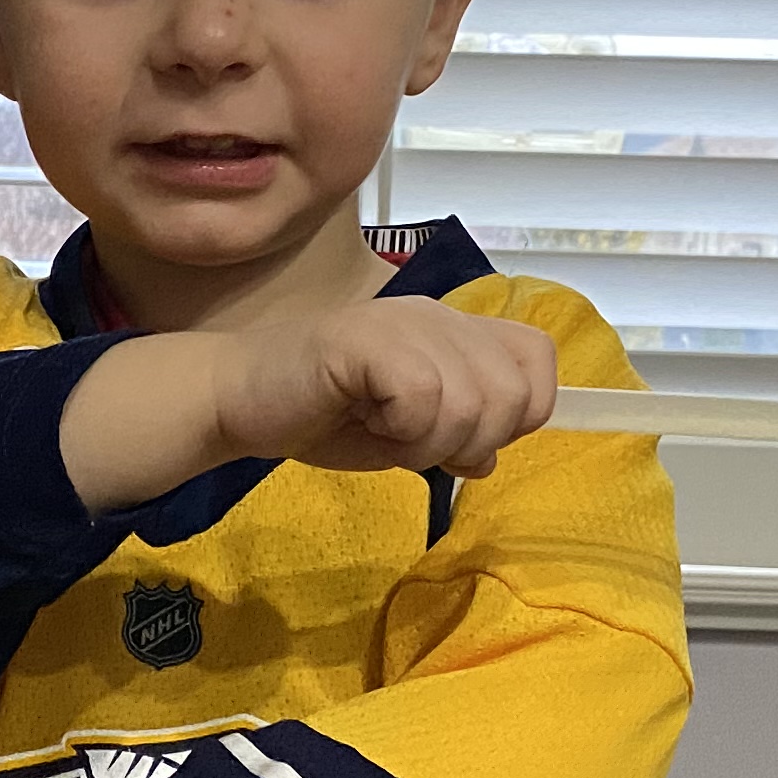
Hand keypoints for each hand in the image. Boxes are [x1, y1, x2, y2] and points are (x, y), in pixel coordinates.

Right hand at [216, 294, 557, 477]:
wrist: (239, 400)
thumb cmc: (320, 415)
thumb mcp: (407, 434)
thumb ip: (457, 436)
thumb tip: (489, 460)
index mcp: (453, 332)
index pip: (538, 359)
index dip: (521, 413)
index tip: (466, 442)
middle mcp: (437, 318)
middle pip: (513, 393)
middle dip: (471, 442)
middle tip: (414, 444)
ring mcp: (403, 323)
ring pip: (471, 401)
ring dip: (429, 442)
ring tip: (383, 432)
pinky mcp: (368, 340)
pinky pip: (423, 397)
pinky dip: (402, 430)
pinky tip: (366, 420)